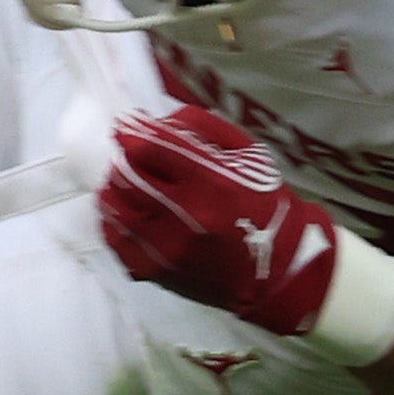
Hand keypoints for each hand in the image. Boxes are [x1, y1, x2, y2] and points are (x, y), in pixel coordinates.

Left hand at [96, 105, 344, 339]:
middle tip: (135, 154)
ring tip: (132, 181)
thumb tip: (154, 122)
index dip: (131, 130)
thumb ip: (200, 127)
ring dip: (117, 186)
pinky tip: (128, 210)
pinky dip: (114, 218)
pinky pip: (114, 238)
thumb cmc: (265, 205)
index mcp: (212, 184)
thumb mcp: (247, 153)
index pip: (151, 148)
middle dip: (126, 157)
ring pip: (114, 205)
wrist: (280, 270)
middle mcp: (184, 218)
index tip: (127, 124)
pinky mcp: (155, 272)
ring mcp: (165, 250)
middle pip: (126, 175)